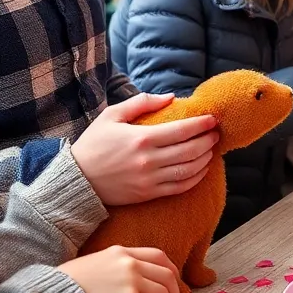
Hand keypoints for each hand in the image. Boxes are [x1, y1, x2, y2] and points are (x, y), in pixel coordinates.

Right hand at [58, 246, 179, 292]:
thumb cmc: (71, 283)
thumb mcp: (97, 263)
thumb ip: (118, 267)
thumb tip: (136, 285)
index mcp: (123, 252)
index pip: (160, 256)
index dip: (172, 273)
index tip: (173, 287)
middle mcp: (130, 262)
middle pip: (167, 276)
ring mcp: (131, 279)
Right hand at [72, 93, 219, 205]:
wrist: (76, 179)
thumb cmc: (94, 144)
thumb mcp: (112, 115)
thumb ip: (142, 103)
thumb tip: (171, 97)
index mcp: (142, 138)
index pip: (182, 130)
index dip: (202, 124)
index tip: (212, 119)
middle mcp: (149, 160)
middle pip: (191, 150)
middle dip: (208, 140)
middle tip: (215, 133)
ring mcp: (150, 180)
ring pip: (189, 170)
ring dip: (205, 159)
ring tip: (211, 149)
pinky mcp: (148, 195)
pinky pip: (180, 188)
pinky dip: (195, 178)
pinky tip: (201, 169)